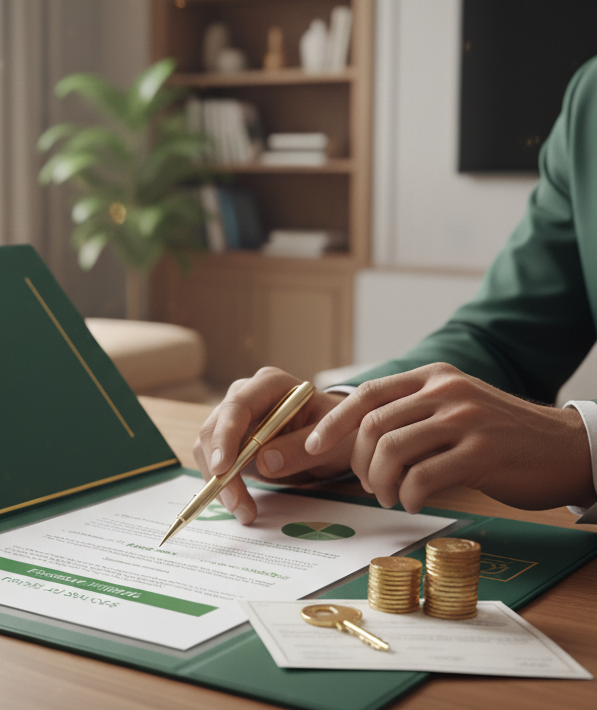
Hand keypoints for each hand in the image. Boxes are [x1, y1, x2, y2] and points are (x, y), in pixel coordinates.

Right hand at [193, 367, 353, 523]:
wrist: (337, 437)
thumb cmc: (338, 431)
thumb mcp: (332, 440)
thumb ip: (301, 448)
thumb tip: (265, 461)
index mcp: (270, 384)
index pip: (237, 406)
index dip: (226, 436)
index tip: (223, 468)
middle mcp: (245, 395)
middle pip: (214, 427)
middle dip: (220, 468)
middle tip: (237, 504)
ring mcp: (235, 417)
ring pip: (208, 446)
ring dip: (219, 481)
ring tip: (244, 511)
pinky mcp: (231, 439)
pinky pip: (214, 460)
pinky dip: (222, 484)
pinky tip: (240, 504)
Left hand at [304, 363, 596, 512]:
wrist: (566, 448)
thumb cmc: (500, 436)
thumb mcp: (453, 408)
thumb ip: (411, 413)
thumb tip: (352, 437)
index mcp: (432, 376)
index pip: (366, 394)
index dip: (333, 422)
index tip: (313, 447)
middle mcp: (445, 390)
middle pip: (372, 425)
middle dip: (356, 461)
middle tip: (365, 485)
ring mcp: (464, 419)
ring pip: (392, 450)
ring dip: (379, 482)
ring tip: (388, 497)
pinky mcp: (482, 452)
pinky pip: (423, 477)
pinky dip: (407, 495)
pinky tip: (412, 502)